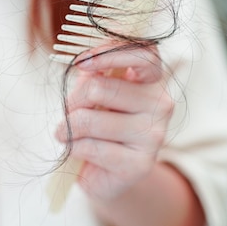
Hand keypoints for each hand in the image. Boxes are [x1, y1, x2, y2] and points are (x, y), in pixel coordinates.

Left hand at [55, 43, 172, 200]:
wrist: (107, 174)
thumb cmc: (99, 124)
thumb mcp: (95, 91)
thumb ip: (93, 73)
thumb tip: (84, 60)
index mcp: (152, 79)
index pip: (143, 53)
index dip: (109, 53)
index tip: (80, 62)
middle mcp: (160, 104)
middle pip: (100, 87)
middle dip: (73, 100)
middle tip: (67, 111)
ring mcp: (154, 135)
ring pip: (91, 119)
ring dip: (68, 127)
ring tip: (66, 133)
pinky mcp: (141, 164)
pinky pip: (91, 147)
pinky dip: (73, 147)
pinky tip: (77, 150)